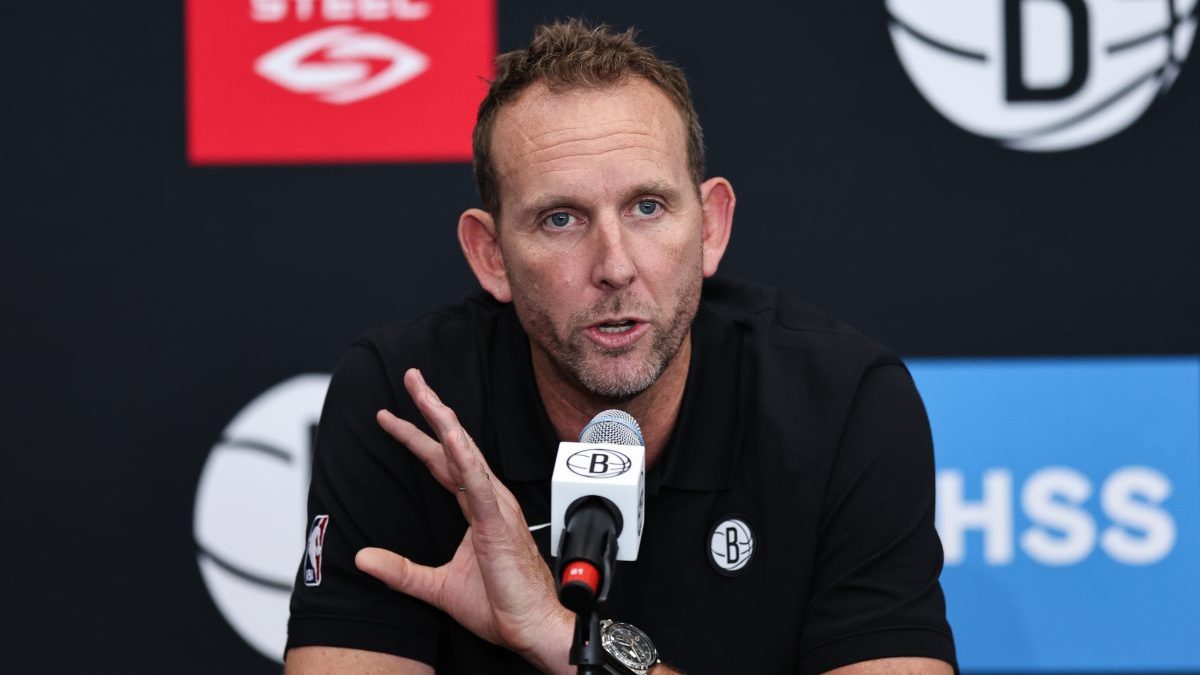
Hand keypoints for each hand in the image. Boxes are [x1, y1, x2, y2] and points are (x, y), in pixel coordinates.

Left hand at [355, 368, 573, 673]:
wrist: (534, 626)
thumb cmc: (502, 605)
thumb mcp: (436, 588)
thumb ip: (400, 571)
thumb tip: (361, 558)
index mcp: (478, 509)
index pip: (442, 463)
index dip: (416, 438)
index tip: (388, 416)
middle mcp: (489, 499)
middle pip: (453, 445)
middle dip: (430, 410)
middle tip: (411, 378)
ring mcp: (496, 507)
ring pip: (465, 454)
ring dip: (444, 422)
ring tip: (424, 395)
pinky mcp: (499, 523)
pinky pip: (479, 484)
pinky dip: (465, 459)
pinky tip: (450, 438)